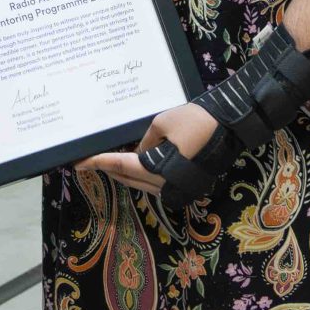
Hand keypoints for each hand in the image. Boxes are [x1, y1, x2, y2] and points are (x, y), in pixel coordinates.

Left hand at [76, 102, 217, 195]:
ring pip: (140, 183)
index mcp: (156, 170)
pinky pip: (154, 182)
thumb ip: (145, 142)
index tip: (77, 163)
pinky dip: (140, 174)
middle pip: (127, 178)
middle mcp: (163, 185)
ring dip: (125, 172)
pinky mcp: (184, 185)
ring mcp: (175, 188)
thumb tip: (138, 153)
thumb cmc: (196, 121)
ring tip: (109, 158)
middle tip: (91, 158)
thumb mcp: (162, 124)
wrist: (231, 127)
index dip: (97, 163)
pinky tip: (135, 161)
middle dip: (108, 168)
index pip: (119, 166)